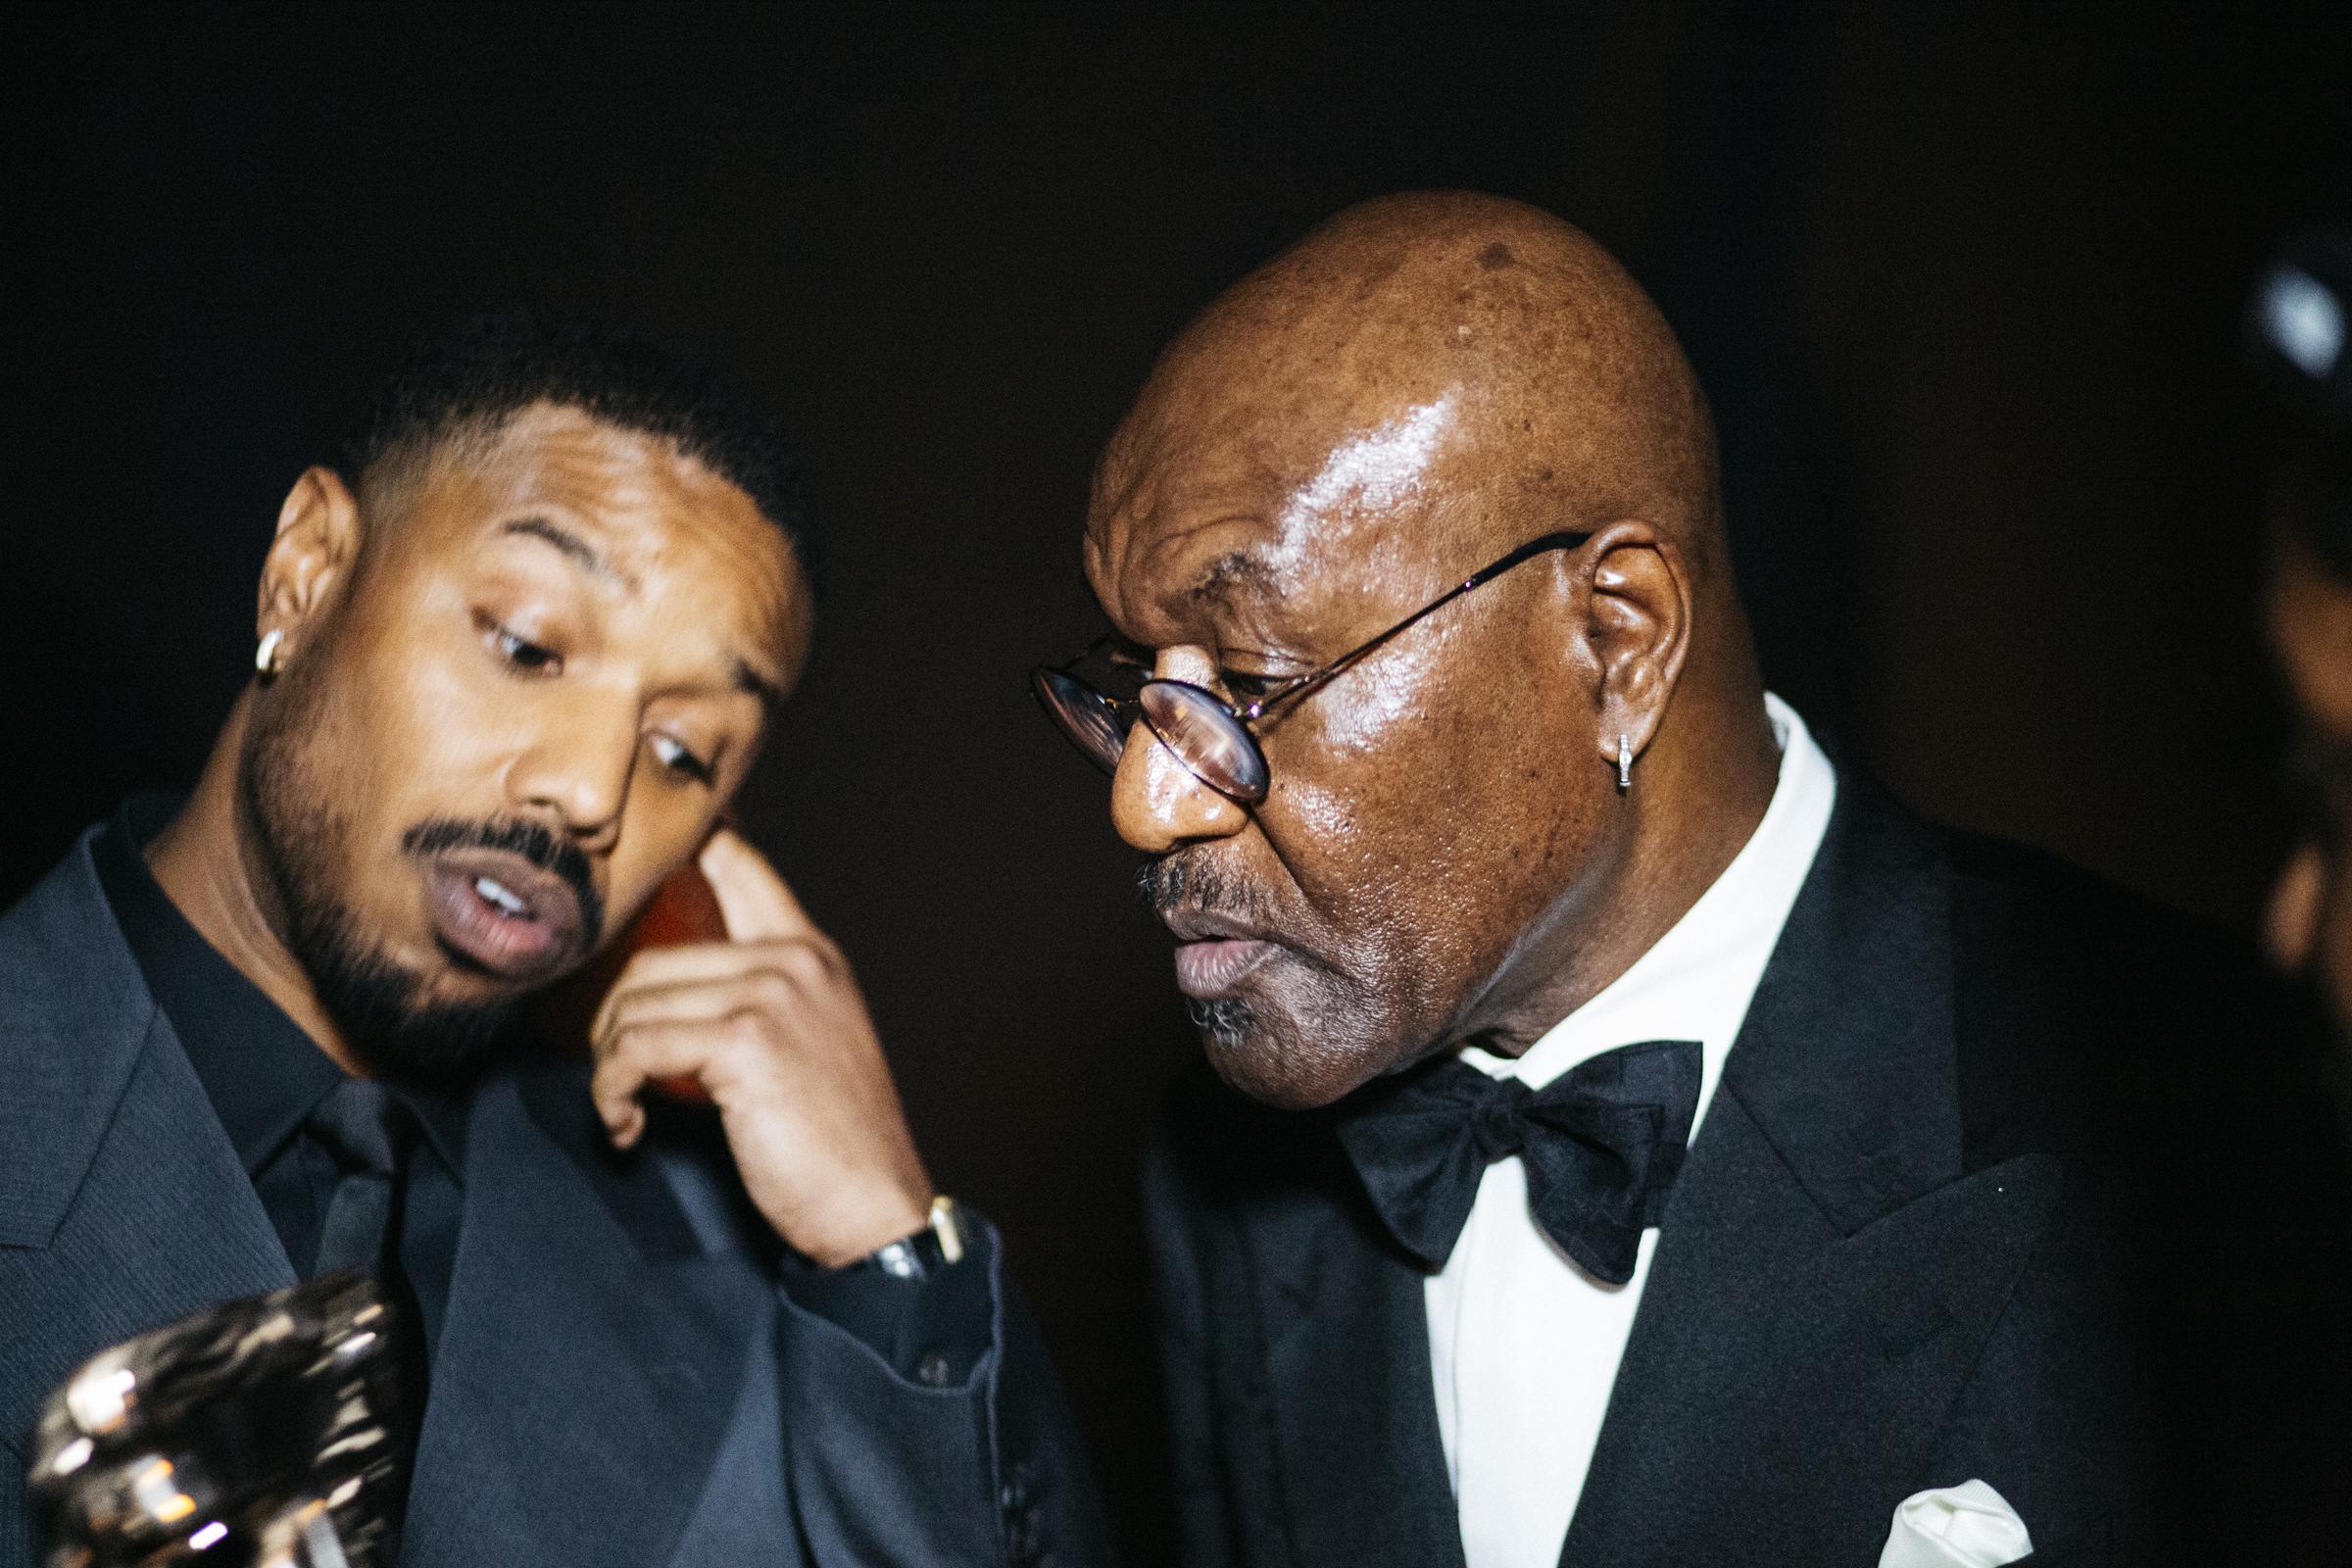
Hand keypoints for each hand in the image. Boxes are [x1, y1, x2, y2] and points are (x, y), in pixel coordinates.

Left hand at [588, 829, 934, 1266]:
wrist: (875, 1207)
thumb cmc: (834, 1142)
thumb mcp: (808, 1044)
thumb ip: (756, 998)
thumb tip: (665, 986)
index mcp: (810, 952)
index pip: (739, 862)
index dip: (687, 842)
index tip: (642, 852)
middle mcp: (794, 959)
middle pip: (651, 954)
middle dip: (613, 1020)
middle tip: (617, 1074)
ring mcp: (772, 994)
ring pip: (635, 1003)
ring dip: (609, 1065)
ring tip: (627, 1107)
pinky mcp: (744, 1042)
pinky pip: (635, 1048)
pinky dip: (613, 1092)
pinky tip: (628, 1126)